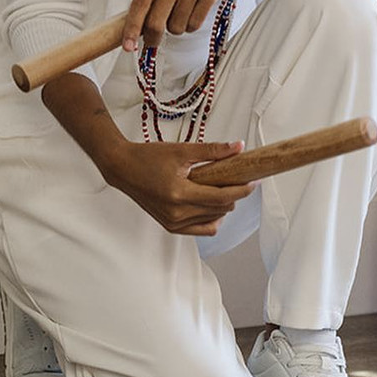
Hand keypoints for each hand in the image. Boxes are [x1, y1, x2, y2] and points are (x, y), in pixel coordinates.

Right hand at [91, 139, 254, 234]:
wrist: (122, 168)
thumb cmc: (147, 158)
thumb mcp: (182, 150)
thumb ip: (213, 151)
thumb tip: (238, 147)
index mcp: (179, 194)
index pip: (222, 198)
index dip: (242, 190)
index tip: (254, 182)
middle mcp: (176, 213)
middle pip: (220, 210)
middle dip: (234, 196)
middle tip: (238, 180)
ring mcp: (172, 222)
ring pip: (213, 221)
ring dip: (223, 207)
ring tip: (221, 189)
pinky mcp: (169, 226)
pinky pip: (200, 230)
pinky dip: (211, 219)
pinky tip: (212, 205)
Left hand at [122, 0, 245, 50]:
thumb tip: (141, 20)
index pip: (138, 8)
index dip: (131, 31)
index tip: (128, 46)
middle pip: (156, 23)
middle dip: (153, 38)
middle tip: (153, 41)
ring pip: (177, 26)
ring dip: (176, 28)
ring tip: (179, 15)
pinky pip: (196, 22)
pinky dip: (191, 24)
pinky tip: (192, 13)